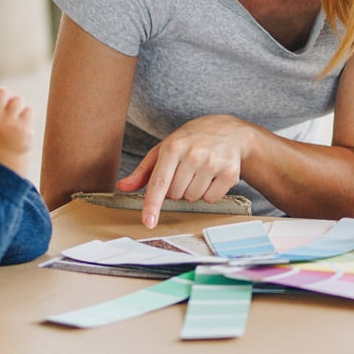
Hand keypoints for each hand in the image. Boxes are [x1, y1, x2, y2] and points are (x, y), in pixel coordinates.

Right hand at [0, 68, 33, 173]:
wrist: (7, 158)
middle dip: (7, 98)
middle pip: (3, 92)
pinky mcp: (23, 129)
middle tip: (8, 111)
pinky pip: (29, 110)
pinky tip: (22, 126)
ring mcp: (8, 124)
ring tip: (15, 120)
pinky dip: (28, 116)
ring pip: (18, 100)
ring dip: (19, 107)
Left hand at [115, 115, 250, 228]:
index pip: (159, 182)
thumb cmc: (192, 140)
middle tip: (185, 171)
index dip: (152, 204)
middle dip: (177, 189)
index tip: (148, 222)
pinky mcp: (230, 173)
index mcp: (173, 147)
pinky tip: (213, 176)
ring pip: (193, 198)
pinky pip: (211, 199)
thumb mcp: (166, 147)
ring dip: (193, 191)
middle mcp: (194, 155)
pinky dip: (209, 193)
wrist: (230, 131)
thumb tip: (123, 186)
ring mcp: (213, 164)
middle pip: (175, 195)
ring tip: (200, 172)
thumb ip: (144, 170)